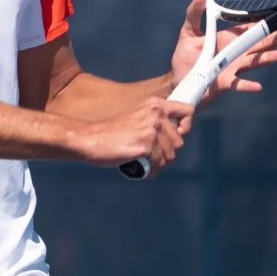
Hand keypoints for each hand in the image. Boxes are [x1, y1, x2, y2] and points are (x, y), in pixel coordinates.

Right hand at [78, 98, 193, 175]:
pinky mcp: (146, 146)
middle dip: (166, 151)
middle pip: (179, 142)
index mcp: (155, 104)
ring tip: (141, 159)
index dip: (185, 125)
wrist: (89, 138)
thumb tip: (177, 136)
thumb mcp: (136, 116)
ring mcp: (151, 131)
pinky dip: (150, 171)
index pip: (187, 111)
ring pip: (169, 156)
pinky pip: (158, 165)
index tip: (176, 134)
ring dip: (157, 162)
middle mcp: (156, 115)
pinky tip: (138, 167)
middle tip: (148, 152)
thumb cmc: (110, 131)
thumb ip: (155, 121)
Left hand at [170, 0, 276, 104]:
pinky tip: (259, 86)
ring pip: (254, 62)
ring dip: (269, 58)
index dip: (264, 22)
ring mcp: (232, 68)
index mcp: (227, 39)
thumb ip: (194, 14)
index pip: (249, 29)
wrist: (178, 80)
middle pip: (258, 43)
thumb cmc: (185, 56)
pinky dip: (248, 86)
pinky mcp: (224, 84)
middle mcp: (234, 53)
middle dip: (276, 36)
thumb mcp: (188, 32)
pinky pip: (238, 85)